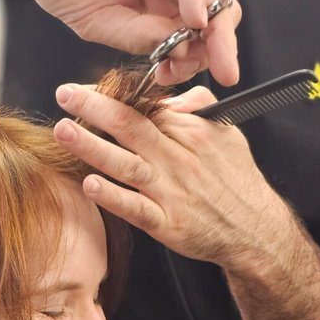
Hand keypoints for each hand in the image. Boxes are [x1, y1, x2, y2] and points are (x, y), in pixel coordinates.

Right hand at [8, 0, 240, 84]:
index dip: (206, 56)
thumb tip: (176, 55)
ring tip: (210, 54)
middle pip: (214, 15)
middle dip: (222, 46)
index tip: (212, 79)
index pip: (195, 33)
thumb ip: (139, 38)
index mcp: (155, 6)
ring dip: (215, 29)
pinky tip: (195, 21)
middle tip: (223, 72)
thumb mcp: (101, 24)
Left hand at [53, 83, 288, 270]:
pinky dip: (113, 197)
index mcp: (191, 132)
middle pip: (132, 127)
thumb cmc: (237, 182)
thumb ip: (198, 108)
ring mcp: (170, 192)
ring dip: (92, 147)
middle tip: (64, 94)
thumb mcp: (227, 133)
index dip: (112, 96)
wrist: (255, 230)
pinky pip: (136, 208)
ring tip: (64, 131)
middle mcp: (178, 159)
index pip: (145, 107)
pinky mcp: (166, 223)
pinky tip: (90, 185)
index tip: (84, 89)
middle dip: (94, 108)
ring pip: (127, 164)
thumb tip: (172, 95)